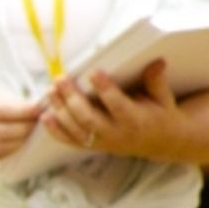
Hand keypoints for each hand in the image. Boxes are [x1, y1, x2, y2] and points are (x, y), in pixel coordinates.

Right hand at [0, 75, 40, 161]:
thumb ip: (2, 100)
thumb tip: (29, 108)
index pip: (3, 112)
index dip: (25, 112)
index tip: (40, 109)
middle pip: (5, 132)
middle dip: (26, 126)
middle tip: (39, 121)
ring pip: (1, 147)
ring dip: (20, 140)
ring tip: (29, 131)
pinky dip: (6, 149)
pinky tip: (15, 141)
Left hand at [43, 60, 187, 160]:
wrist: (161, 143)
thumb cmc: (160, 115)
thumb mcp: (163, 98)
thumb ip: (156, 81)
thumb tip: (158, 61)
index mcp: (135, 120)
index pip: (118, 105)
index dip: (105, 89)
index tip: (94, 72)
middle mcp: (117, 134)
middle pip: (89, 118)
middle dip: (72, 99)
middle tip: (60, 79)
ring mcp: (102, 142)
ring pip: (77, 130)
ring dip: (60, 111)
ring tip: (50, 91)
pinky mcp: (93, 146)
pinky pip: (71, 141)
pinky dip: (55, 131)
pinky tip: (45, 116)